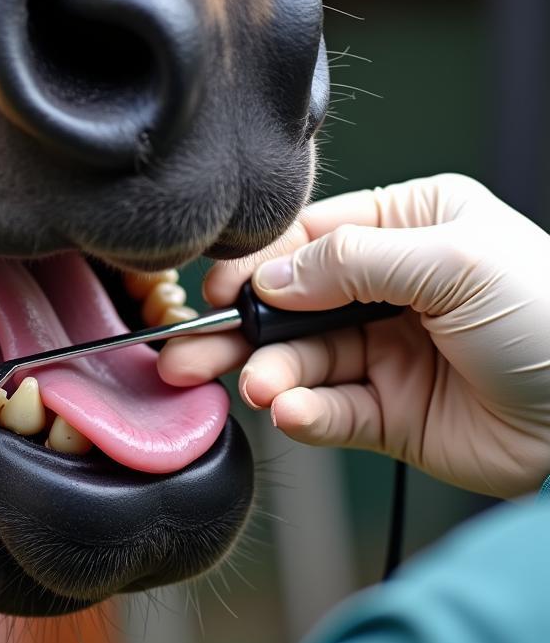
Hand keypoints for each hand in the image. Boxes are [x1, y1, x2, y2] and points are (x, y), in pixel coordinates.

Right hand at [159, 174, 549, 496]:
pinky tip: (291, 411)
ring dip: (269, 374)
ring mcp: (388, 352)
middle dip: (241, 328)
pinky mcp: (389, 413)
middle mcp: (392, 288)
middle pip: (292, 304)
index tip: (221, 290)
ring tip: (253, 386)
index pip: (312, 239)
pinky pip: (331, 411)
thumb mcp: (452, 260)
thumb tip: (271, 275)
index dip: (259, 264)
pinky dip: (305, 413)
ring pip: (302, 361)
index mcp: (411, 229)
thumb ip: (350, 262)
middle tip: (189, 350)